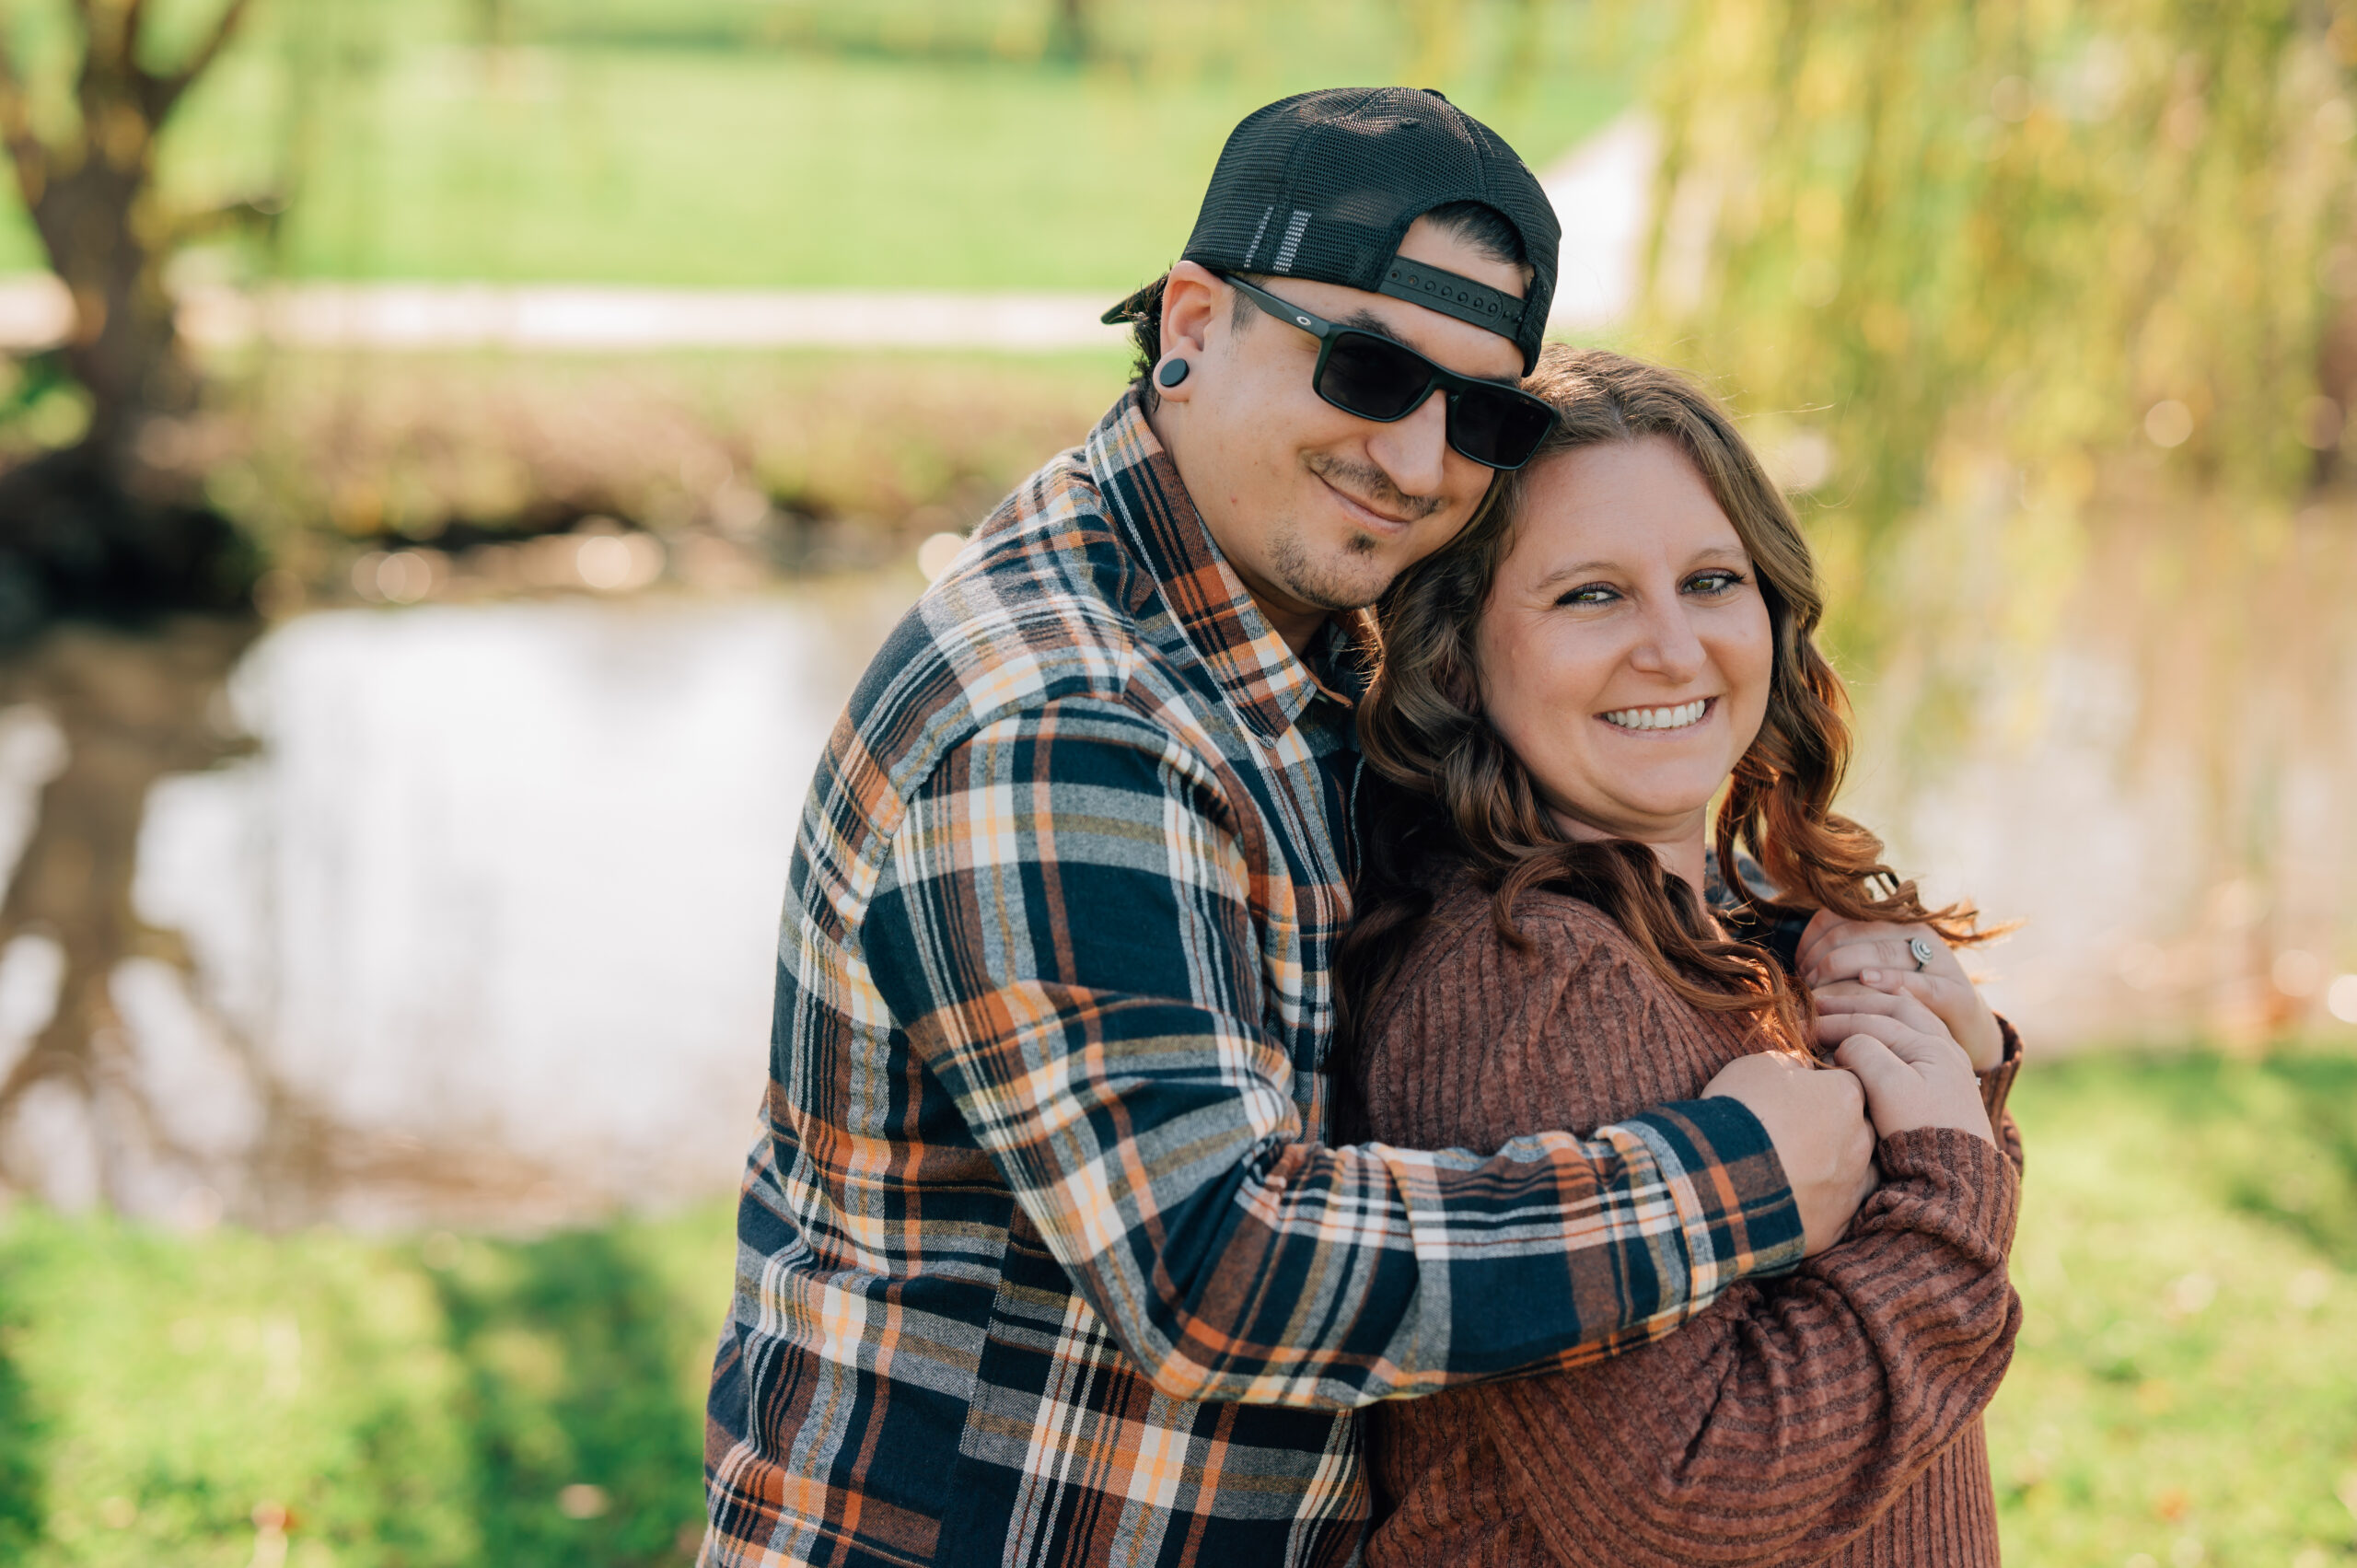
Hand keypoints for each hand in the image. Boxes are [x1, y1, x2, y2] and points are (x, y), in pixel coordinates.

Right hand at [1702, 1050, 1876, 1255]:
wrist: (1723, 1177)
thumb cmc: (1742, 1112)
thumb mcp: (1758, 1066)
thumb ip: (1789, 1063)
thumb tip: (1799, 1068)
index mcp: (1846, 1096)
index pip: (1847, 1083)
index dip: (1822, 1085)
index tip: (1795, 1092)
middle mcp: (1860, 1140)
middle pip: (1856, 1128)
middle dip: (1833, 1126)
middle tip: (1794, 1130)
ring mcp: (1851, 1185)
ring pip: (1855, 1171)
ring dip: (1833, 1166)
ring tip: (1796, 1167)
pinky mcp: (1836, 1223)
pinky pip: (1835, 1209)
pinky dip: (1819, 1202)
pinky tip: (1793, 1196)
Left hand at [1795, 911, 2002, 1071]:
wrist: (1965, 1032)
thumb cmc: (1905, 1005)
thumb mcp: (1874, 975)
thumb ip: (1844, 960)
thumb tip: (1796, 964)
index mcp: (1893, 923)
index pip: (1841, 916)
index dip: (1812, 939)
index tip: (1798, 966)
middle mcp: (1917, 934)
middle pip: (1856, 933)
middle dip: (1823, 959)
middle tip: (1806, 986)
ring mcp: (1939, 961)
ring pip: (1881, 953)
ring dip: (1843, 973)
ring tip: (1820, 996)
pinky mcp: (1955, 992)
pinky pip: (1918, 982)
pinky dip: (1889, 981)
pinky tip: (1867, 983)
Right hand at [1810, 987, 1994, 1145]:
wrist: (1956, 1178)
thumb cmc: (1920, 1131)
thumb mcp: (1888, 1087)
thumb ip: (1864, 1052)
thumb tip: (1847, 1045)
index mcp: (1932, 1045)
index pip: (1874, 1022)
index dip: (1836, 1021)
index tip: (1806, 1027)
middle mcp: (1945, 1048)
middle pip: (1895, 1011)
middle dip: (1855, 1006)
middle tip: (1820, 1006)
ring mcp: (1948, 1066)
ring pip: (1910, 1021)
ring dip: (1875, 1011)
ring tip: (1849, 1007)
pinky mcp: (1945, 1086)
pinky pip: (1917, 1038)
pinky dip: (1892, 1026)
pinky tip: (1881, 1030)